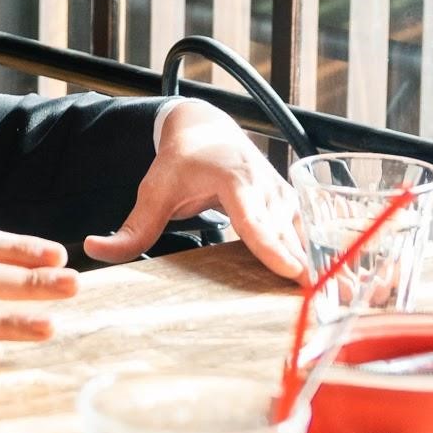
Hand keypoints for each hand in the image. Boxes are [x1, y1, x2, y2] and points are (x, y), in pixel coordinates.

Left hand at [82, 101, 310, 280]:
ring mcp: (282, 193)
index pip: (254, 219)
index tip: (293, 272)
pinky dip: (315, 257)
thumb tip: (94, 249)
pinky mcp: (291, 204)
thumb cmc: (180, 160)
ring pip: (300, 236)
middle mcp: (265, 184)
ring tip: (338, 301)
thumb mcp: (153, 190)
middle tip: (321, 302)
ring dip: (315, 266)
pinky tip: (329, 288)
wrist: (207, 129)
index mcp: (234, 178)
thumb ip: (131, 227)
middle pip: (283, 234)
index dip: (273, 247)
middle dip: (302, 266)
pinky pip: (305, 235)